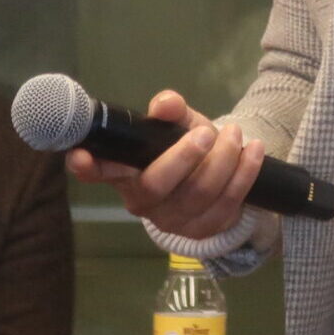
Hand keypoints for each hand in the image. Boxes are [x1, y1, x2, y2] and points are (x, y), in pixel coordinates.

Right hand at [64, 89, 264, 240]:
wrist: (214, 180)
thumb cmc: (182, 147)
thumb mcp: (176, 124)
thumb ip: (170, 112)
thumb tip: (167, 103)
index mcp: (124, 173)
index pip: (98, 172)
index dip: (87, 166)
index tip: (79, 156)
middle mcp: (141, 201)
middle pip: (157, 184)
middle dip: (185, 156)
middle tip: (207, 131)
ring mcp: (171, 220)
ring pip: (198, 193)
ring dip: (223, 160)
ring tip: (236, 134)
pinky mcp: (201, 231)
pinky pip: (227, 205)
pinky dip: (244, 175)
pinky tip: (254, 152)